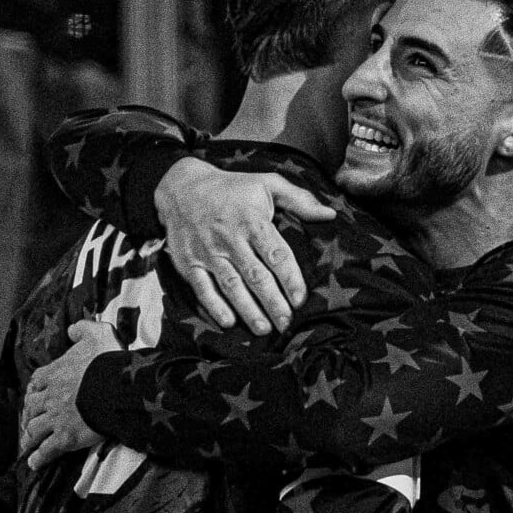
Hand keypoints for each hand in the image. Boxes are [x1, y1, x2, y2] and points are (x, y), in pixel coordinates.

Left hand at [21, 318, 120, 467]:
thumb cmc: (108, 361)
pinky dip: (38, 458)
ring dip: (29, 437)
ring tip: (27, 444)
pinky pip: (47, 450)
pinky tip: (33, 464)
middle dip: (28, 415)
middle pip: (31, 407)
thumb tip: (71, 329)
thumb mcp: (97, 334)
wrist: (115, 387)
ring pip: (35, 429)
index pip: (37, 382)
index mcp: (56, 373)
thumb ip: (83, 329)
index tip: (33, 395)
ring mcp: (56, 418)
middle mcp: (51, 396)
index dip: (34, 390)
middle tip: (28, 422)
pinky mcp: (65, 438)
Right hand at [155, 159, 334, 336]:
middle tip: (286, 323)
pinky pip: (202, 288)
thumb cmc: (232, 187)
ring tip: (264, 329)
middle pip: (255, 275)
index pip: (275, 253)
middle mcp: (229, 238)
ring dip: (248, 310)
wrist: (182, 187)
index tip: (300, 299)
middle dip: (272, 302)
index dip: (289, 278)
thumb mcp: (267, 183)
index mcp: (252, 220)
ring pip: (231, 285)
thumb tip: (330, 214)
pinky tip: (229, 322)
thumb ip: (299, 199)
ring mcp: (207, 251)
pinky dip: (214, 306)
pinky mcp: (188, 262)